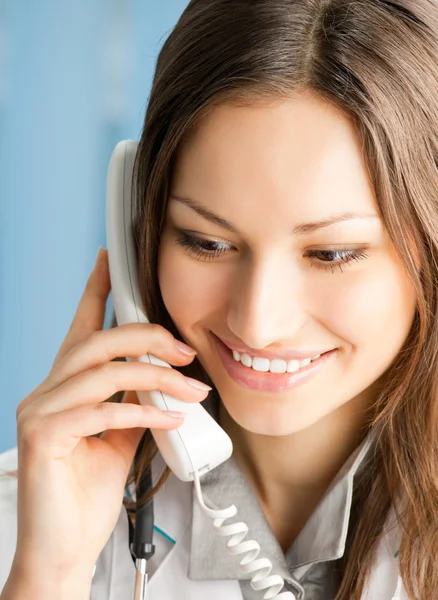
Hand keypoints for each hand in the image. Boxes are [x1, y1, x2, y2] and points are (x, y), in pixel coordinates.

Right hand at [11, 247, 209, 582]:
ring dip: (156, 379)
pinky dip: (143, 413)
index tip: (110, 261)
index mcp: (66, 387)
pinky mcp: (42, 437)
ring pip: (104, 372)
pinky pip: (101, 410)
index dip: (95, 290)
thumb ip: (133, 402)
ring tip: (191, 389)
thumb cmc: (88, 494)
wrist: (66, 549)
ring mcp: (39, 412)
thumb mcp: (120, 437)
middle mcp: (46, 392)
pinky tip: (170, 421)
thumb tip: (164, 379)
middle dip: (148, 338)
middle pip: (98, 342)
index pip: (81, 328)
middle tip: (186, 350)